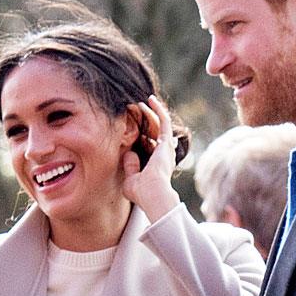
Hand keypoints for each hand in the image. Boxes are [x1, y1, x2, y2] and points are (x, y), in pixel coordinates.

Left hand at [123, 95, 180, 222]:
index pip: (151, 147)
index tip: (133, 128)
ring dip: (152, 112)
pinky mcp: (165, 142)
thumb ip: (130, 167)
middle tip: (138, 110)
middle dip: (148, 121)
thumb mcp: (131, 180)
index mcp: (157, 165)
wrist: (153, 194)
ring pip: (161, 124)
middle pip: (157, 132)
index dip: (143, 136)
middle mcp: (164, 155)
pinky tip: (150, 100)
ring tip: (142, 102)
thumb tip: (128, 153)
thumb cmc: (142, 193)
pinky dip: (158, 110)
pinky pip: (163, 121)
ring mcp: (166, 148)